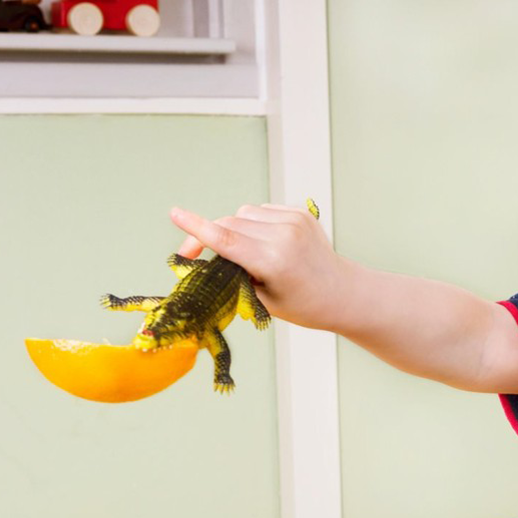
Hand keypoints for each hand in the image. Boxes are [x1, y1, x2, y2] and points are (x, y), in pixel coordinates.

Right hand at [170, 203, 345, 330]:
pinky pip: (261, 211)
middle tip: (195, 256)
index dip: (197, 228)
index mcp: (274, 261)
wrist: (343, 293)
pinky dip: (254, 224)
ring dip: (234, 229)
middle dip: (208, 236)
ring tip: (247, 255)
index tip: (175, 214)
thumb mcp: (263, 300)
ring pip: (243, 214)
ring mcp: (295, 221)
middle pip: (229, 224)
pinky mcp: (301, 213)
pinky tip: (266, 243)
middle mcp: (285, 236)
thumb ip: (233, 276)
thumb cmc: (303, 305)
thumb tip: (207, 258)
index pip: (226, 239)